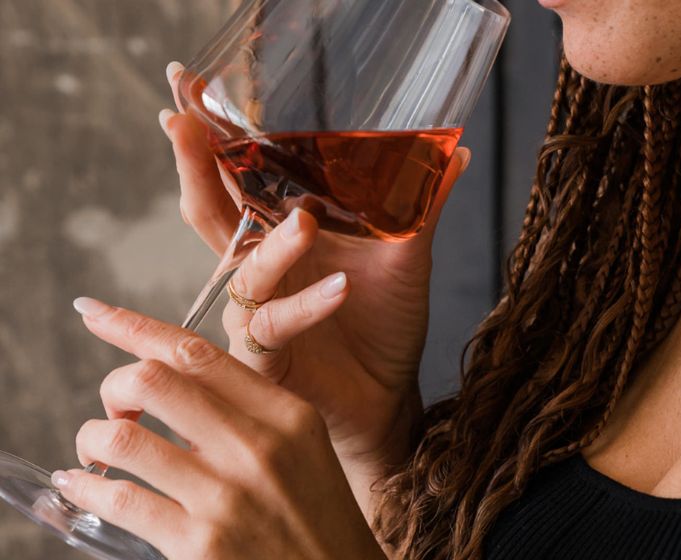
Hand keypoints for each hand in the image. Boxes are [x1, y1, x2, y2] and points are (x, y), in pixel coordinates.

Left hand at [54, 300, 385, 559]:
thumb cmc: (317, 516)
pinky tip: (82, 485)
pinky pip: (119, 498)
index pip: (197, 352)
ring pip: (124, 437)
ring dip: (93, 436)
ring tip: (94, 449)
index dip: (136, 327)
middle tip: (116, 408)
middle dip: (116, 386)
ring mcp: (228, 496)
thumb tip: (172, 383)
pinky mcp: (201, 545)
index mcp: (286, 414)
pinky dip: (85, 487)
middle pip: (154, 379)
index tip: (96, 314)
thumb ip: (248, 410)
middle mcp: (258, 446)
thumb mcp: (302, 446)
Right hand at [159, 63, 470, 513]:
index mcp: (283, 233)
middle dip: (195, 167)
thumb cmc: (386, 321)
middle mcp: (262, 267)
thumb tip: (457, 152)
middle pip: (213, 212)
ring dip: (274, 246)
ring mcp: (259, 310)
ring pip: (246, 270)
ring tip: (305, 222)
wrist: (388, 392)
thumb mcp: (405, 254)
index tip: (189, 85)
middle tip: (183, 122)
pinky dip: (309, 306)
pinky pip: (277, 324)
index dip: (211, 136)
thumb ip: (418, 204)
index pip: (238, 177)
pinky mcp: (267, 354)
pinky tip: (342, 289)